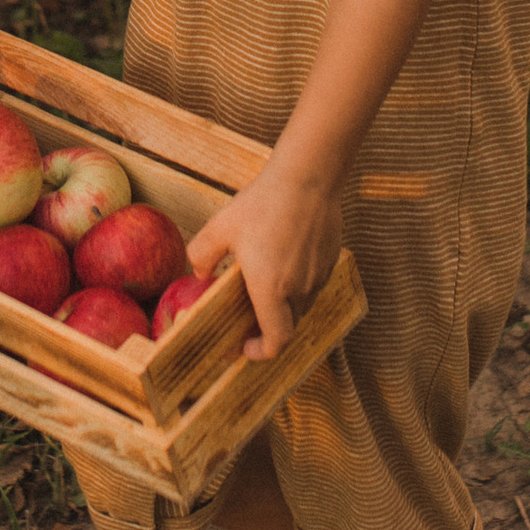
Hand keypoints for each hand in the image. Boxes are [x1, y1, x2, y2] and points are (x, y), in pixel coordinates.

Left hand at [188, 154, 339, 361]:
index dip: (260, 352)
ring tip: (263, 283)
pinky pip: (312, 284)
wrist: (309, 177)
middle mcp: (299, 289)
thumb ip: (202, 255)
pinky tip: (282, 258)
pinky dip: (297, 285)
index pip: (276, 341)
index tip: (244, 344)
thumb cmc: (263, 202)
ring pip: (301, 305)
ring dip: (283, 306)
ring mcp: (318, 276)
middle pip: (287, 326)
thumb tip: (199, 273)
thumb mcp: (221, 227)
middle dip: (266, 328)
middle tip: (246, 316)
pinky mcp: (330, 260)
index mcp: (271, 289)